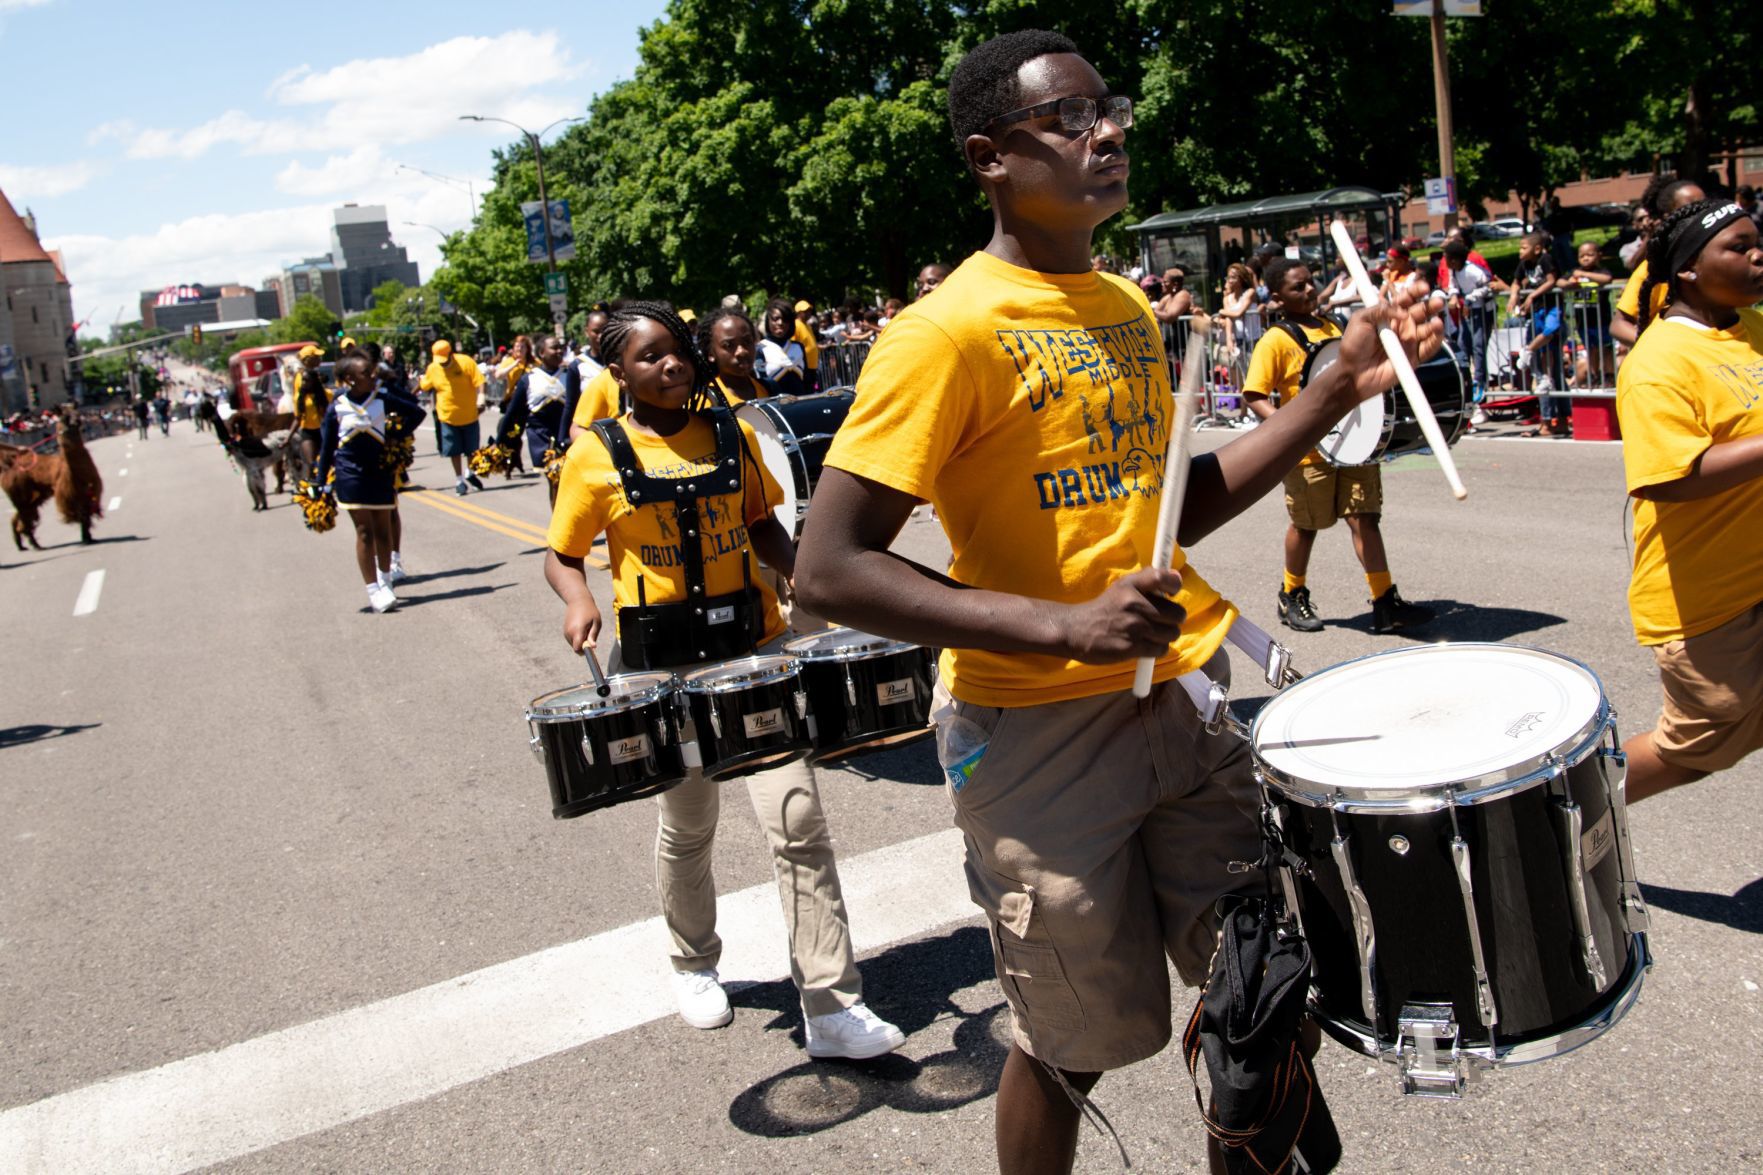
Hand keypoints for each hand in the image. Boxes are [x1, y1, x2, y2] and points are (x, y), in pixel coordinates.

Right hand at [563, 600, 601, 652]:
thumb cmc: (589, 610)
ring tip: (585, 628)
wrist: (577, 600)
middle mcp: (569, 632)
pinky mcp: (565, 631)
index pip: (577, 648)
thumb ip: (593, 635)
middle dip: (584, 645)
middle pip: (576, 648)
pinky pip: (572, 640)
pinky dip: (577, 637)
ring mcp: (565, 632)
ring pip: (574, 644)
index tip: (591, 648)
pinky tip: (581, 627)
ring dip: (581, 641)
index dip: (584, 651)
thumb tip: (592, 647)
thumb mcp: (596, 622)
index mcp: (577, 630)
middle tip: (590, 633)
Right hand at [1054, 567, 1186, 662]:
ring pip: (1171, 633)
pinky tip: (1143, 645)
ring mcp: (1133, 626)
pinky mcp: (1131, 647)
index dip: (1174, 586)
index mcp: (1131, 585)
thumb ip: (1148, 579)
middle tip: (1158, 621)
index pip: (1163, 578)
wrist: (1075, 630)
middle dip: (1172, 620)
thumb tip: (1177, 577)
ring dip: (1164, 636)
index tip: (1171, 594)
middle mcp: (1133, 603)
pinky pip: (1160, 649)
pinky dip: (1155, 649)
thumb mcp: (1122, 586)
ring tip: (1149, 635)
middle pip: (1177, 614)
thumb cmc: (1104, 608)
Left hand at [1332, 288, 1444, 407]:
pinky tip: (1437, 330)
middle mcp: (1402, 326)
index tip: (1423, 287)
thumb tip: (1401, 310)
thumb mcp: (1360, 320)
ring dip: (1435, 323)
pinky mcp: (1414, 357)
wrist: (1353, 374)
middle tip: (1437, 301)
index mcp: (1390, 315)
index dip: (1415, 292)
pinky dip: (1436, 339)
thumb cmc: (1353, 346)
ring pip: (1428, 328)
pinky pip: (1429, 347)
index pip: (1406, 299)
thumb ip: (1379, 309)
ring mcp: (1409, 341)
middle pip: (1421, 311)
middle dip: (1430, 305)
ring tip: (1436, 321)